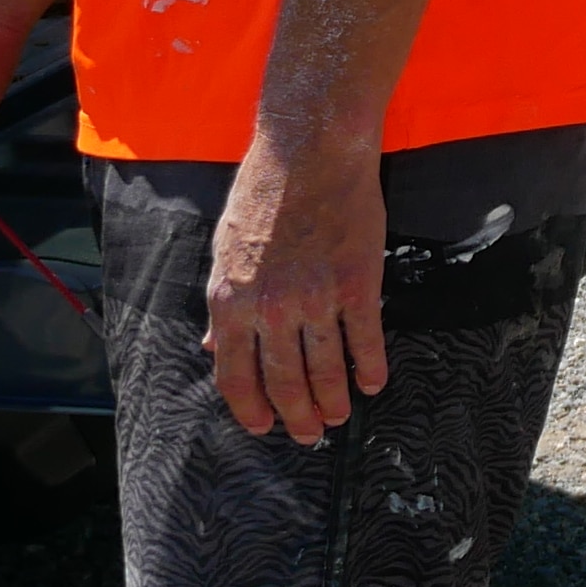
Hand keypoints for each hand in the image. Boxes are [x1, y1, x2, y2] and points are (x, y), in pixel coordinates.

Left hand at [205, 132, 389, 443]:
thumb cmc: (263, 194)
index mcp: (230, 299)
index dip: (250, 409)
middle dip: (296, 416)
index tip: (263, 426)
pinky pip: (365, 341)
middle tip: (307, 434)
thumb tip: (212, 346)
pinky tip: (372, 383)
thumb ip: (223, 304)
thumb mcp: (224, 248)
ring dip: (332, 400)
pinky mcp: (357, 284)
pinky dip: (370, 368)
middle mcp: (270, 307)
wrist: (311, 152)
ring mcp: (316, 298)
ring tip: (338, 417)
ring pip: (325, 369)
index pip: (235, 375)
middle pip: (282, 381)